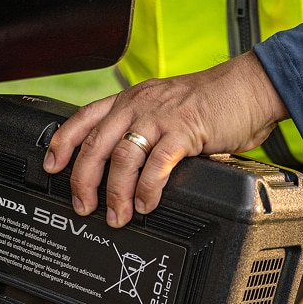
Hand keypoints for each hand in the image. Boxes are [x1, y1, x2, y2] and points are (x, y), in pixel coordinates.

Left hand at [45, 52, 288, 226]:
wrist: (251, 87)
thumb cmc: (210, 102)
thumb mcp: (164, 109)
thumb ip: (142, 132)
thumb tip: (123, 170)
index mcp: (129, 100)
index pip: (83, 119)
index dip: (62, 143)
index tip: (51, 166)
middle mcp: (138, 105)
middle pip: (95, 145)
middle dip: (83, 180)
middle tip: (83, 207)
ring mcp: (159, 117)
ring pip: (122, 158)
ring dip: (115, 193)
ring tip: (117, 216)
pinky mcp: (184, 131)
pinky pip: (157, 165)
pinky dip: (147, 189)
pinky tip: (145, 204)